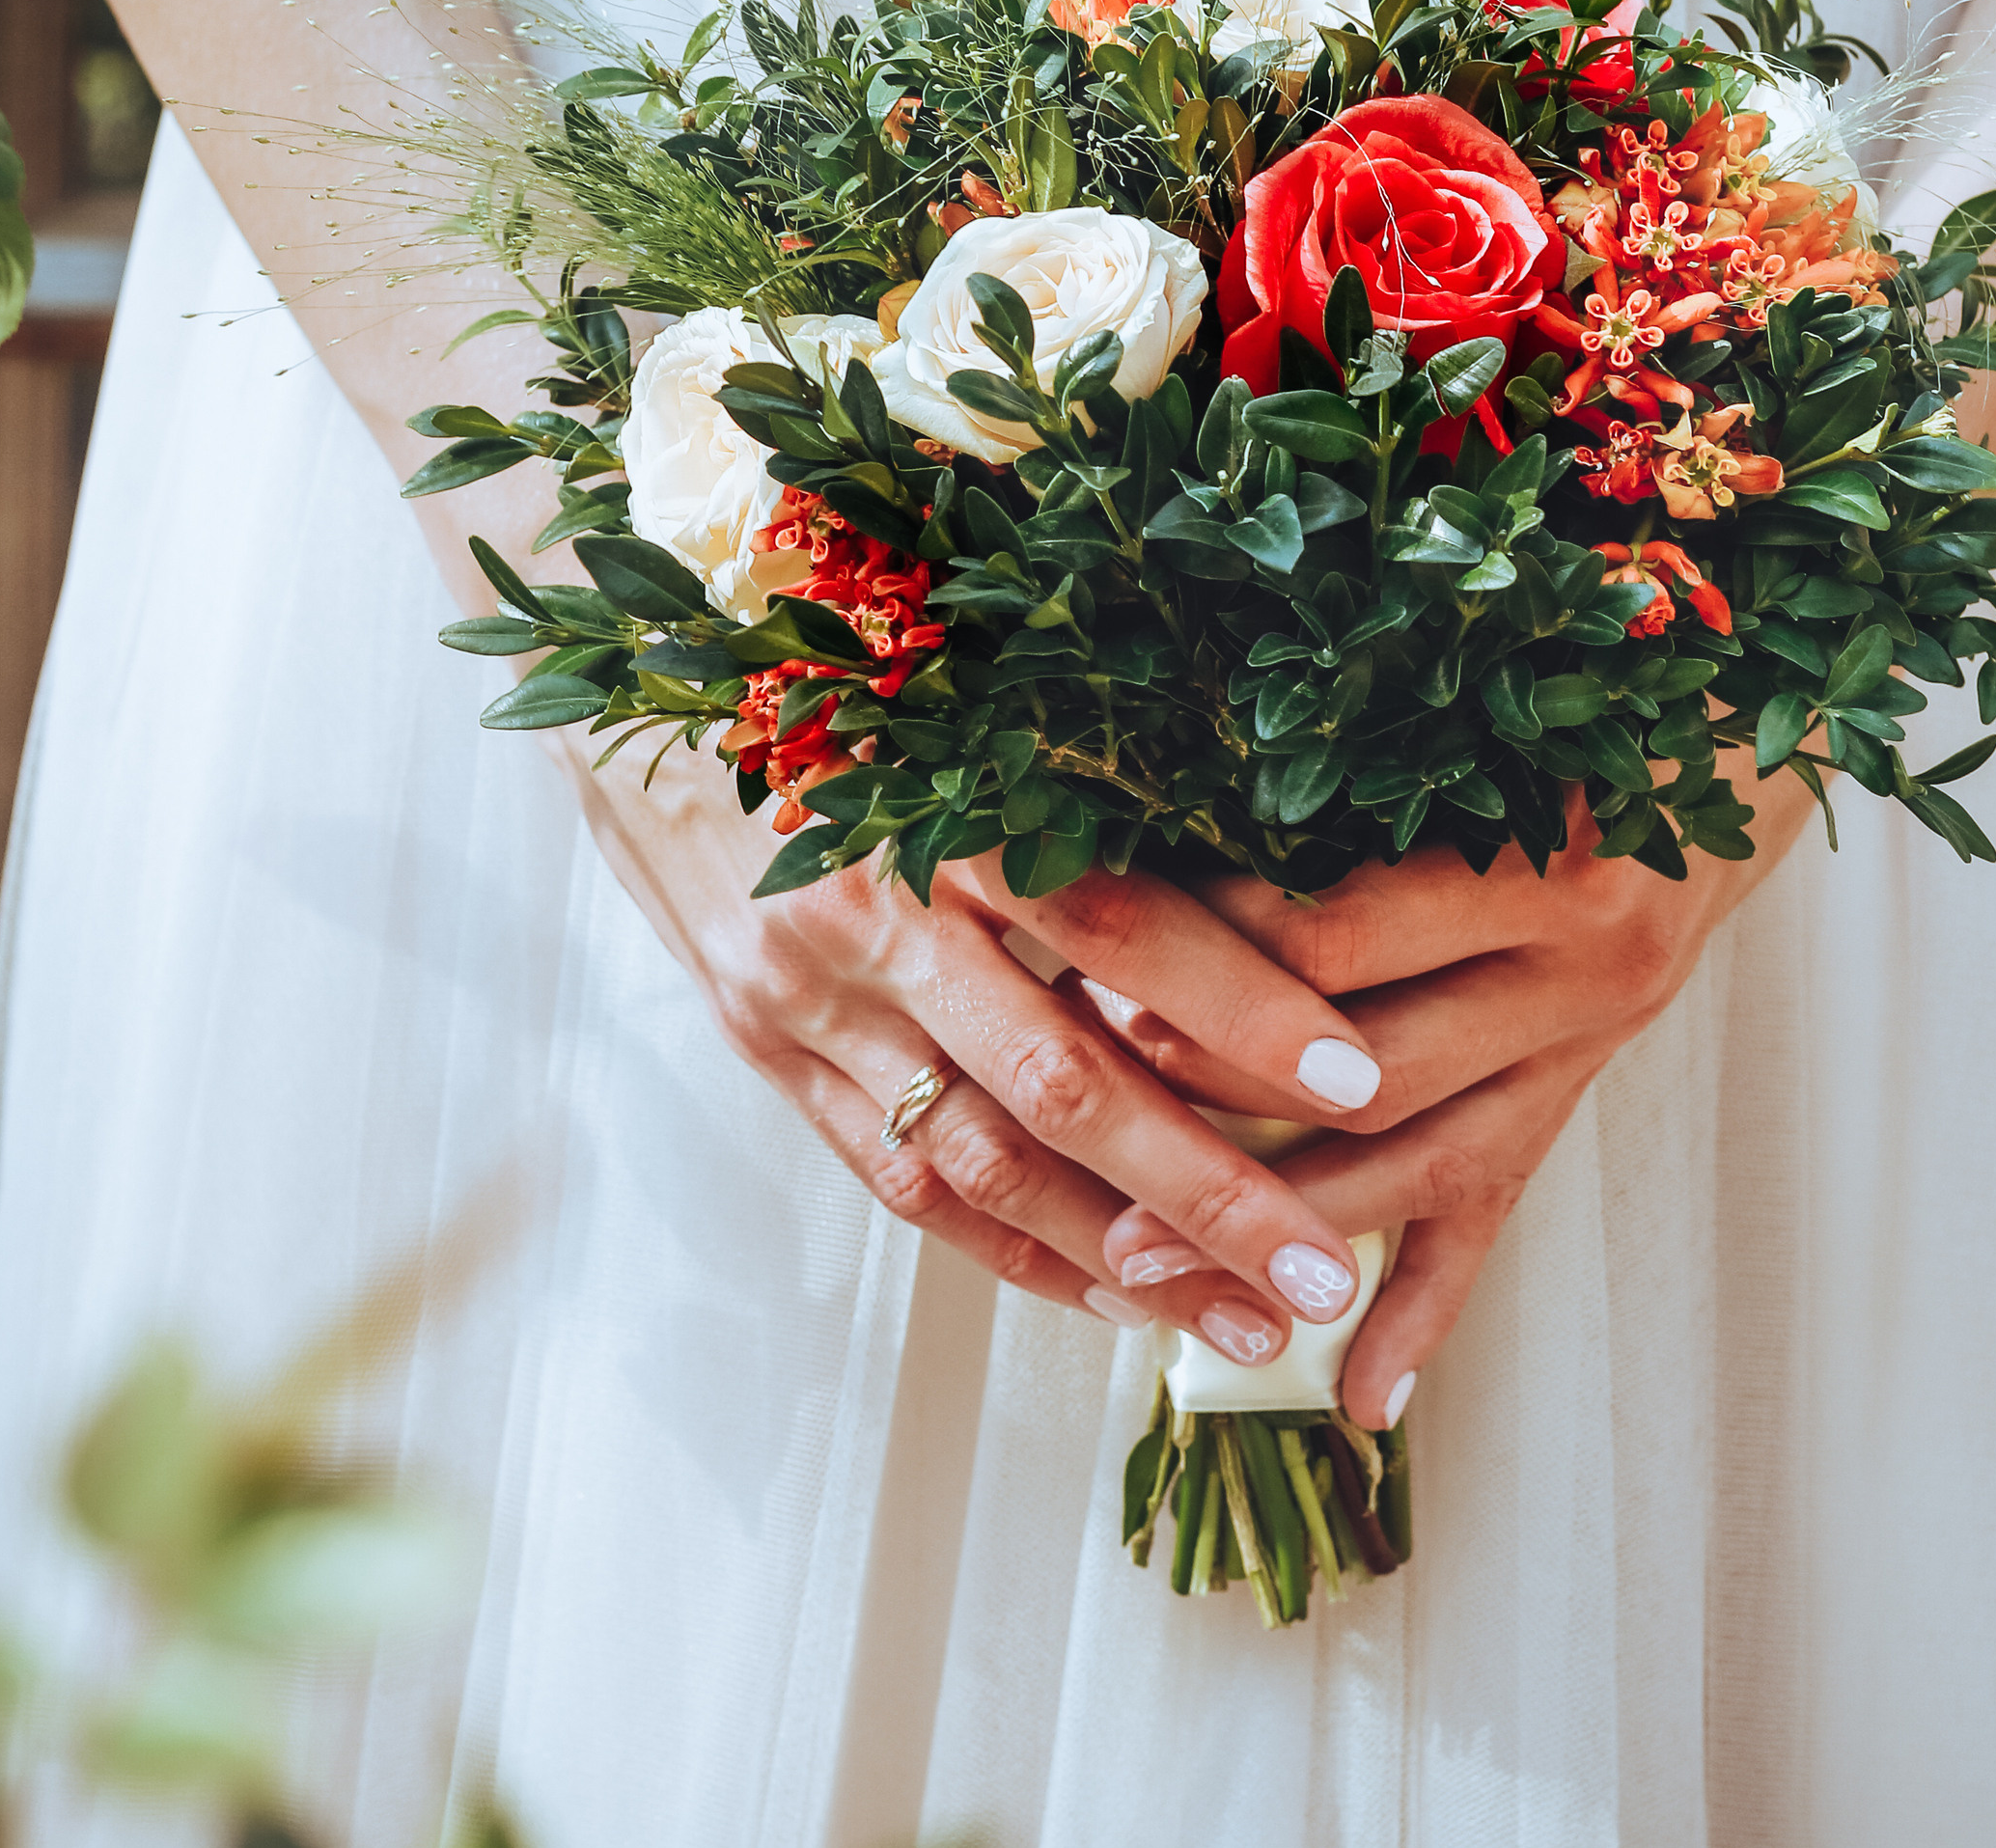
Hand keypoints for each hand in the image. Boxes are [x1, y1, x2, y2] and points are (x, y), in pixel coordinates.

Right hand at [577, 743, 1404, 1364]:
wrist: (637, 692)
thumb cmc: (835, 671)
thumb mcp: (958, 696)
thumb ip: (1083, 789)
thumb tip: (1267, 874)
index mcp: (937, 807)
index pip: (1111, 924)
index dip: (1237, 1004)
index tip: (1357, 1072)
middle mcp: (871, 919)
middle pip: (1060, 1084)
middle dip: (1206, 1194)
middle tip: (1326, 1277)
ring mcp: (807, 1001)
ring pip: (982, 1161)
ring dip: (1122, 1257)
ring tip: (1245, 1323)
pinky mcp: (767, 1052)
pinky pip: (900, 1181)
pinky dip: (1010, 1249)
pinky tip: (1110, 1297)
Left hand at [1081, 761, 1814, 1426]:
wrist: (1721, 780)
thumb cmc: (1575, 729)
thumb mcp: (1484, 732)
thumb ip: (1358, 782)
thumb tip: (1165, 812)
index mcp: (1548, 865)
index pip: (1350, 938)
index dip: (1223, 959)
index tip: (1106, 970)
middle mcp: (1576, 971)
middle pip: (1373, 1070)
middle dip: (1221, 1100)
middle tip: (1092, 1115)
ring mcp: (1579, 1054)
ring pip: (1420, 1163)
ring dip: (1282, 1221)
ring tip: (1146, 1266)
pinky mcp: (1570, 1110)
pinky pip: (1491, 1226)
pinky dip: (1424, 1316)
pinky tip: (1359, 1402)